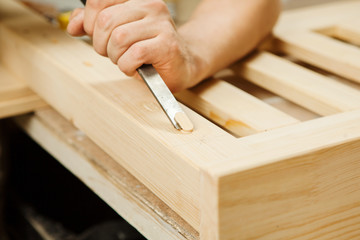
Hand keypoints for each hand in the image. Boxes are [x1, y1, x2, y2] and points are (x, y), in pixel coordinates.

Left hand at [67, 0, 204, 91]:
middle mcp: (150, 6)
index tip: (95, 36)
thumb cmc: (149, 50)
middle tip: (114, 53)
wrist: (181, 65)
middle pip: (105, 21)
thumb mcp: (117, 34)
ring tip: (126, 60)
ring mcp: (161, 24)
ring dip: (116, 57)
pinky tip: (135, 67)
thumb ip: (93, 25)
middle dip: (102, 44)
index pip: (99, 1)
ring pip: (118, 38)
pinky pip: (134, 54)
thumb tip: (73, 25)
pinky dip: (128, 66)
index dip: (88, 21)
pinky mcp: (167, 45)